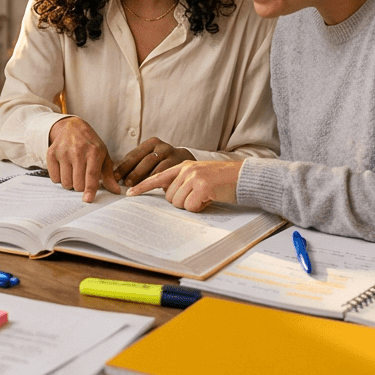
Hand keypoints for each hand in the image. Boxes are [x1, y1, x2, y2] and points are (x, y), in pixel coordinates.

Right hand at [46, 117, 121, 202]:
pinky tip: (64, 169)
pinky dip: (59, 178)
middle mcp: (77, 151)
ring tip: (73, 172)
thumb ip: (109, 175)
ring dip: (70, 183)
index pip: (91, 175)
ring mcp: (63, 152)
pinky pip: (54, 178)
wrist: (72, 127)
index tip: (88, 199)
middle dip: (80, 186)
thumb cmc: (90, 144)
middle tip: (82, 177)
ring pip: (65, 182)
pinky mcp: (51, 153)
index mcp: (93, 152)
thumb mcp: (102, 155)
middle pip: (77, 183)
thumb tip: (116, 191)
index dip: (90, 189)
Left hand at [113, 137, 193, 188]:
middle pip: (145, 160)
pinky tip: (150, 189)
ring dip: (145, 180)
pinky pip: (168, 176)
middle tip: (126, 184)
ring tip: (135, 188)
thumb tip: (114, 174)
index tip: (115, 177)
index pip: (134, 155)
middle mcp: (163, 147)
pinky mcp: (181, 166)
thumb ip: (136, 163)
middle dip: (134, 173)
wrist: (187, 160)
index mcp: (152, 143)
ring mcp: (173, 156)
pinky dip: (158, 183)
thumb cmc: (162, 161)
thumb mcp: (150, 157)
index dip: (124, 166)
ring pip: (156, 169)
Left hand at [126, 160, 242, 211]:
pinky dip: (201, 208)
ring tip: (206, 196)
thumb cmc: (223, 181)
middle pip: (170, 197)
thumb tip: (169, 197)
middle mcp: (186, 169)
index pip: (158, 177)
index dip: (143, 186)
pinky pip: (191, 207)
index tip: (129, 194)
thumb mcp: (200, 176)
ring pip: (179, 203)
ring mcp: (194, 177)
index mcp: (183, 165)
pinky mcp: (202, 187)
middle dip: (183, 202)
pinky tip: (211, 199)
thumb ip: (183, 182)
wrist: (244, 177)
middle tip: (199, 197)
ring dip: (192, 205)